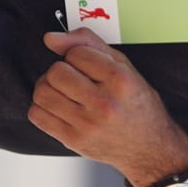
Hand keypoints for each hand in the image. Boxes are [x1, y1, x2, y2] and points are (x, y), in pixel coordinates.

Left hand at [30, 29, 187, 186]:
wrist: (150, 148)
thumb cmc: (137, 105)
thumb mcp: (124, 67)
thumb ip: (89, 45)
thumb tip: (51, 38)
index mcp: (120, 80)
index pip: (76, 53)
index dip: (77, 56)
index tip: (87, 67)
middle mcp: (104, 103)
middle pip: (55, 72)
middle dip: (60, 71)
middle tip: (73, 79)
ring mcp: (87, 125)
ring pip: (42, 92)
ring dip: (48, 87)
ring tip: (63, 92)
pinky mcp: (74, 141)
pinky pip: (37, 115)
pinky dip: (42, 107)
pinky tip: (58, 108)